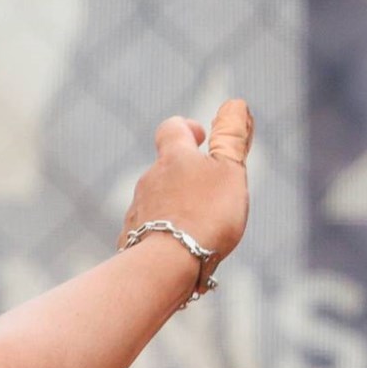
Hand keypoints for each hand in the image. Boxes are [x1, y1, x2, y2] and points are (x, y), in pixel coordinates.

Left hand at [121, 99, 252, 264]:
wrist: (167, 264)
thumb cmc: (207, 214)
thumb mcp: (230, 171)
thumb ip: (232, 138)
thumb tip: (236, 103)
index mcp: (173, 159)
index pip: (172, 128)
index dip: (185, 127)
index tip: (200, 136)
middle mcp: (148, 180)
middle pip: (165, 169)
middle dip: (186, 175)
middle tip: (210, 191)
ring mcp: (136, 210)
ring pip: (157, 201)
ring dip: (176, 206)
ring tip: (200, 226)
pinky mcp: (131, 239)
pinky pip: (150, 230)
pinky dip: (165, 233)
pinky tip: (180, 250)